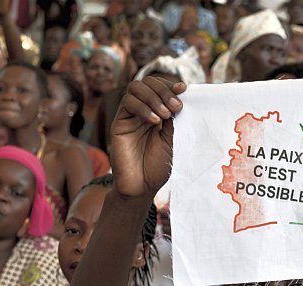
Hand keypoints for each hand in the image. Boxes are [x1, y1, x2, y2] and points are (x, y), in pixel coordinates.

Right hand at [110, 77, 185, 197]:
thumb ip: (175, 119)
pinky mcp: (119, 123)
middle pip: (148, 82)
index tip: (184, 89)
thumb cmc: (159, 166)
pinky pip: (128, 103)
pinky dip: (143, 107)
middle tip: (176, 106)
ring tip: (166, 115)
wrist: (142, 186)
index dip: (171, 85)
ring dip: (154, 97)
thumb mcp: (173, 139)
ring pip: (136, 88)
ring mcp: (130, 116)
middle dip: (164, 90)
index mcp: (157, 113)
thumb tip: (182, 97)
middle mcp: (142, 111)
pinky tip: (155, 121)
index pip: (161, 87)